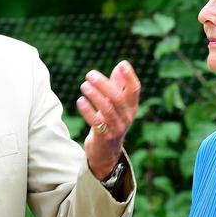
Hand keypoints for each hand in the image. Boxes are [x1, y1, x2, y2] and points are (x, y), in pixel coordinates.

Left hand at [76, 60, 140, 179]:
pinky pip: (96, 123)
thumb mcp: (117, 104)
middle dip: (104, 84)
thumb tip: (121, 65)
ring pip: (107, 110)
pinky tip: (80, 100)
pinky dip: (87, 111)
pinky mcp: (104, 137)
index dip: (130, 77)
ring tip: (84, 85)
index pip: (135, 90)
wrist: (106, 151)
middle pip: (118, 98)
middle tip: (90, 74)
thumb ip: (118, 86)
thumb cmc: (110, 122)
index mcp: (131, 107)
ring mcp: (116, 128)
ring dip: (95, 96)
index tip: (122, 64)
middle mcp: (127, 117)